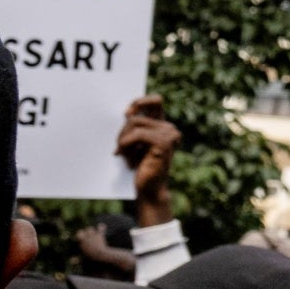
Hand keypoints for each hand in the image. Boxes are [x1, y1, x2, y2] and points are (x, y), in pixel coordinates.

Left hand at [114, 98, 181, 220]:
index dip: (140, 102)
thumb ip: (134, 126)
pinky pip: (136, 134)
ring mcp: (169, 135)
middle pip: (136, 116)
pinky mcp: (164, 143)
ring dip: (122, 140)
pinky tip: (126, 157)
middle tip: (120, 146)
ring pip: (134, 124)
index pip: (155, 101)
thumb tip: (127, 113)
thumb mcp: (134, 142)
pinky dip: (125, 145)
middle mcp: (169, 128)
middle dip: (123, 130)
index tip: (126, 113)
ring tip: (124, 154)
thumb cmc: (139, 165)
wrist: (148, 188)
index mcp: (163, 126)